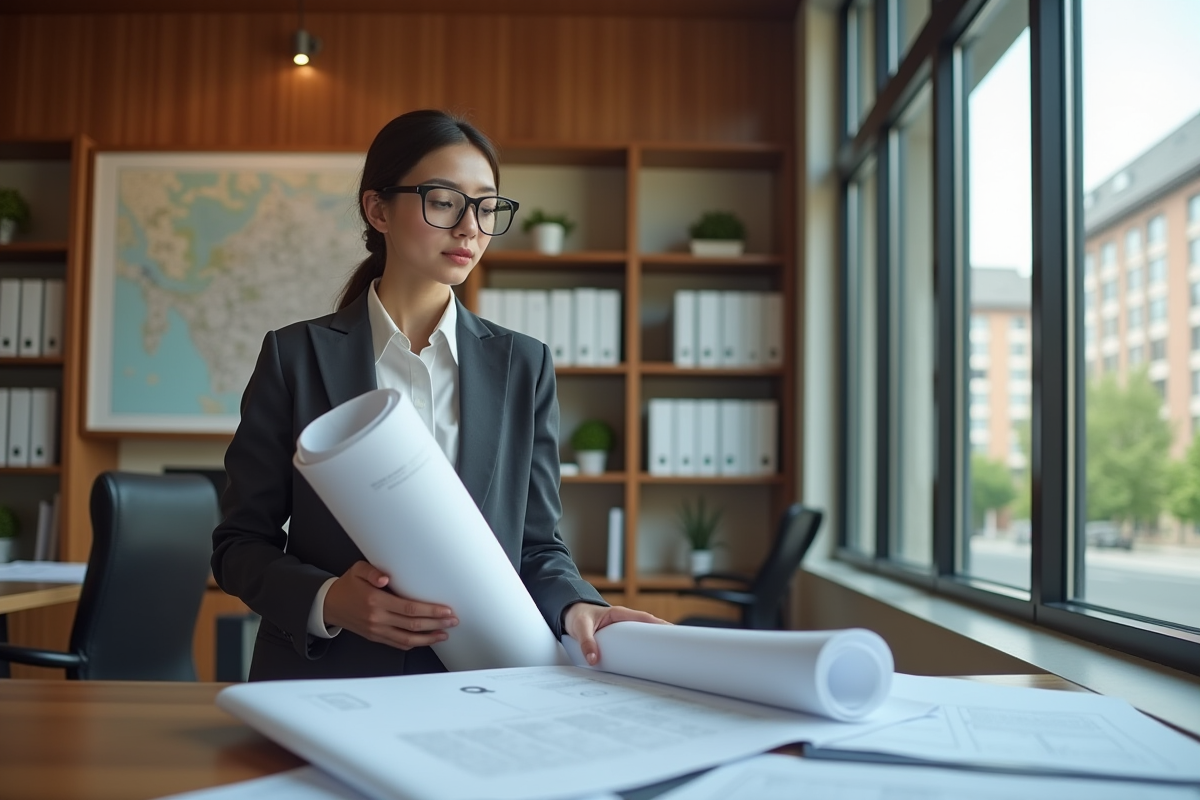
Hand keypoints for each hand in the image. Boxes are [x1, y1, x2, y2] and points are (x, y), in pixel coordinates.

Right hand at [323, 561, 457, 649]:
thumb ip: (372, 571)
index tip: (445, 610)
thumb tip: (385, 578)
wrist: (330, 605)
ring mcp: (377, 631)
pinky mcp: (376, 637)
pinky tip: (426, 640)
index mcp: (375, 601)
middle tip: (452, 620)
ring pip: (408, 638)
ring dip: (429, 638)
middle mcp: (377, 619)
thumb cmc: (347, 585)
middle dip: (436, 624)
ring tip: (445, 634)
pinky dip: (414, 643)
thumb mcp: (357, 570)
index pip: (409, 608)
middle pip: (413, 625)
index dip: (430, 611)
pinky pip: (398, 643)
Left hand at [563, 603, 668, 665]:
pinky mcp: (619, 638)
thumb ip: (586, 642)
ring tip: (669, 657)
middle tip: (678, 648)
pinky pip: (635, 642)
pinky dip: (643, 649)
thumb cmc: (578, 616)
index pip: (644, 618)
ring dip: (654, 644)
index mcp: (619, 614)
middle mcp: (624, 621)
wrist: (569, 613)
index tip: (672, 632)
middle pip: (649, 628)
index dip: (659, 625)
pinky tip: (649, 661)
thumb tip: (594, 659)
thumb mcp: (580, 627)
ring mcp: (623, 629)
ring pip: (643, 636)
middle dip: (663, 636)